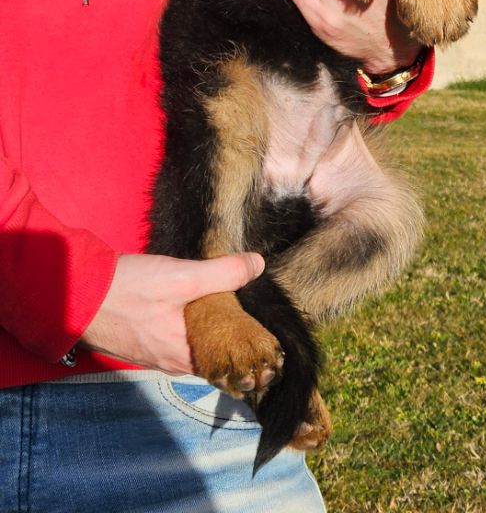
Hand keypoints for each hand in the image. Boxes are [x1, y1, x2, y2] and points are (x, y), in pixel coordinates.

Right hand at [80, 251, 263, 374]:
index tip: (264, 317)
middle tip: (248, 300)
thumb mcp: (182, 277)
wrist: (77, 292)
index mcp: (186, 358)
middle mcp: (173, 363)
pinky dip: (188, 319)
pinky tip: (192, 298)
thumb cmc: (128, 291)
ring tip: (225, 295)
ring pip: (194, 340)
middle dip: (230, 327)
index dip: (249, 340)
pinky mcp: (143, 339)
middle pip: (214, 349)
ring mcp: (156, 352)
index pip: (231, 359)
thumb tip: (258, 265)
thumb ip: (223, 273)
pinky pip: (176, 334)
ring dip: (208, 321)